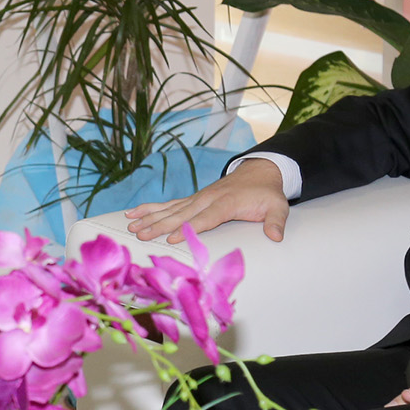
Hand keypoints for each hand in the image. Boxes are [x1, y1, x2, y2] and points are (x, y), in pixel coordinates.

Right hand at [123, 157, 288, 243]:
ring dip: (149, 217)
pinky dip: (151, 208)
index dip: (187, 228)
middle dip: (159, 225)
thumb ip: (276, 222)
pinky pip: (169, 204)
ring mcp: (198, 198)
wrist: (259, 171)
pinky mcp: (193, 199)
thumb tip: (276, 236)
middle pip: (180, 214)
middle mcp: (208, 199)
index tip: (169, 238)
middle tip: (140, 234)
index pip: (205, 218)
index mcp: (226, 203)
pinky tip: (133, 214)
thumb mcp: (278, 206)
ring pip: (170, 209)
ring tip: (130, 225)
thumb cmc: (267, 194)